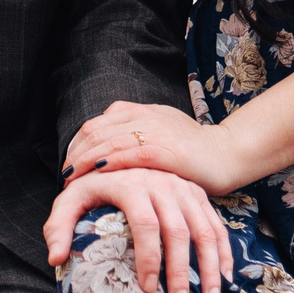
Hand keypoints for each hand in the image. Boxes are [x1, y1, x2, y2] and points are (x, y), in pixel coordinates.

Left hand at [45, 167, 230, 292]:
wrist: (121, 153)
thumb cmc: (94, 184)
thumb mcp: (72, 198)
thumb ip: (59, 226)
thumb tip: (55, 258)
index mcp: (132, 184)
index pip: (145, 224)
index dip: (148, 258)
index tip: (148, 289)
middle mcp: (163, 183)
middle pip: (178, 231)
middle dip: (181, 271)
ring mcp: (184, 188)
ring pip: (204, 230)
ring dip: (210, 267)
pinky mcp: (197, 194)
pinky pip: (216, 225)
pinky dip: (224, 252)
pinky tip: (223, 279)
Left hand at [64, 99, 253, 197]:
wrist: (228, 154)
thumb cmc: (194, 151)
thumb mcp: (161, 133)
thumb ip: (137, 135)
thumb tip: (108, 151)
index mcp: (141, 111)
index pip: (96, 123)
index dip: (77, 144)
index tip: (69, 165)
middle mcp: (144, 116)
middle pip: (95, 131)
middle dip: (75, 155)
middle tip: (65, 177)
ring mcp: (155, 131)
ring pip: (107, 141)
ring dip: (84, 162)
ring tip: (72, 181)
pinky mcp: (165, 150)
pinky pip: (129, 154)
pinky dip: (109, 162)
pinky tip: (96, 173)